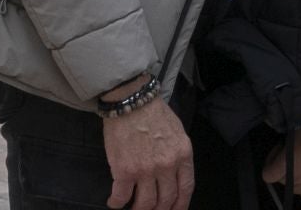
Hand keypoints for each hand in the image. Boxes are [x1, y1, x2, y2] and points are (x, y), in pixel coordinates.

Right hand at [102, 93, 192, 209]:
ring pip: (145, 204)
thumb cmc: (153, 113)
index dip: (180, 205)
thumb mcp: (177, 132)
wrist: (131, 100)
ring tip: (133, 208)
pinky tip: (115, 202)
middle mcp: (166, 165)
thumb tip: (175, 175)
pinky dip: (117, 203)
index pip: (186, 188)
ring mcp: (145, 170)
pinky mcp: (124, 171)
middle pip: (166, 200)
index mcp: (182, 155)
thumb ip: (178, 155)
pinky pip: (121, 197)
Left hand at [262, 109, 300, 200]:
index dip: (269, 163)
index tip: (276, 154)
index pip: (268, 175)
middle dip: (281, 168)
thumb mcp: (293, 131)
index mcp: (289, 164)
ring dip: (293, 178)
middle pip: (281, 181)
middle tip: (289, 154)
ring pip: (295, 188)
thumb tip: (278, 150)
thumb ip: (283, 146)